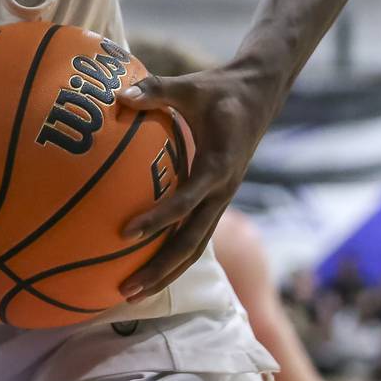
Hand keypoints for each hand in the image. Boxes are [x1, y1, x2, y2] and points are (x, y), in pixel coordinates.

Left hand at [116, 63, 276, 301]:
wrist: (260, 95)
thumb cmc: (220, 90)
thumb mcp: (189, 86)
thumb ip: (156, 90)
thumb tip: (120, 95)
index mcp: (218, 166)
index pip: (186, 201)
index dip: (159, 218)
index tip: (126, 233)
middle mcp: (222, 192)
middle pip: (191, 244)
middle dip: (160, 271)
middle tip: (125, 291)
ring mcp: (220, 200)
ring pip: (194, 248)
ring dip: (165, 273)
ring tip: (130, 294)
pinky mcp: (216, 200)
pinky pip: (194, 234)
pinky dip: (170, 254)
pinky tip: (140, 264)